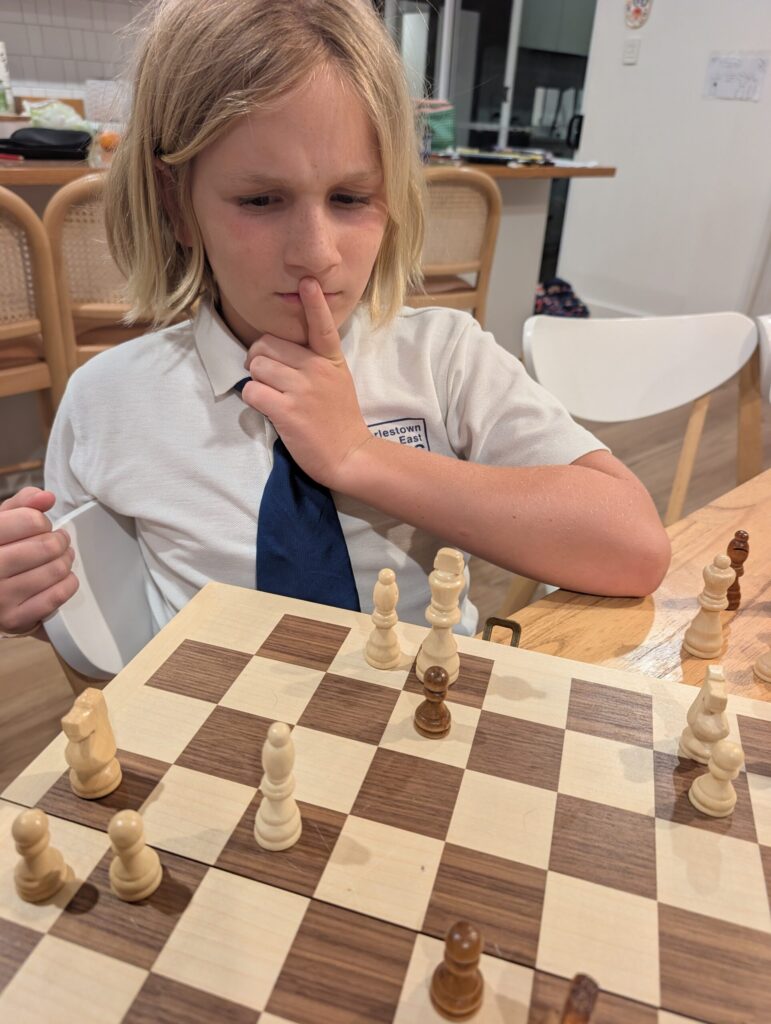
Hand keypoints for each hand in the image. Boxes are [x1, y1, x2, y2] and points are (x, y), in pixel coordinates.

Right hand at [0, 487, 77, 634]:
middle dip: (59, 541)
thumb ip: (22, 505)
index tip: (40, 525)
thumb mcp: (0, 523)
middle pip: (46, 547)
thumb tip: (47, 497)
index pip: (29, 521)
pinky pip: (56, 596)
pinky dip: (67, 584)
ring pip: (55, 571)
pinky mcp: (14, 619)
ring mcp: (0, 597)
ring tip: (62, 557)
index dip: (41, 521)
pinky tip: (62, 578)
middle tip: (58, 541)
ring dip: (66, 561)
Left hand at [240, 277, 372, 489]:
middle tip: (266, 376)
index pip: (321, 325)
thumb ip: (314, 361)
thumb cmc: (339, 418)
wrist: (350, 455)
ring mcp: (302, 390)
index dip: (314, 303)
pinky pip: (252, 391)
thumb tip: (277, 352)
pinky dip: (253, 399)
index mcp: (330, 359)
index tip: (308, 281)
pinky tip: (268, 409)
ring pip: (257, 366)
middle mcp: (316, 369)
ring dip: (256, 381)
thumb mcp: (337, 380)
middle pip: (266, 344)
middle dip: (258, 358)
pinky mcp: (288, 411)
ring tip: (272, 396)